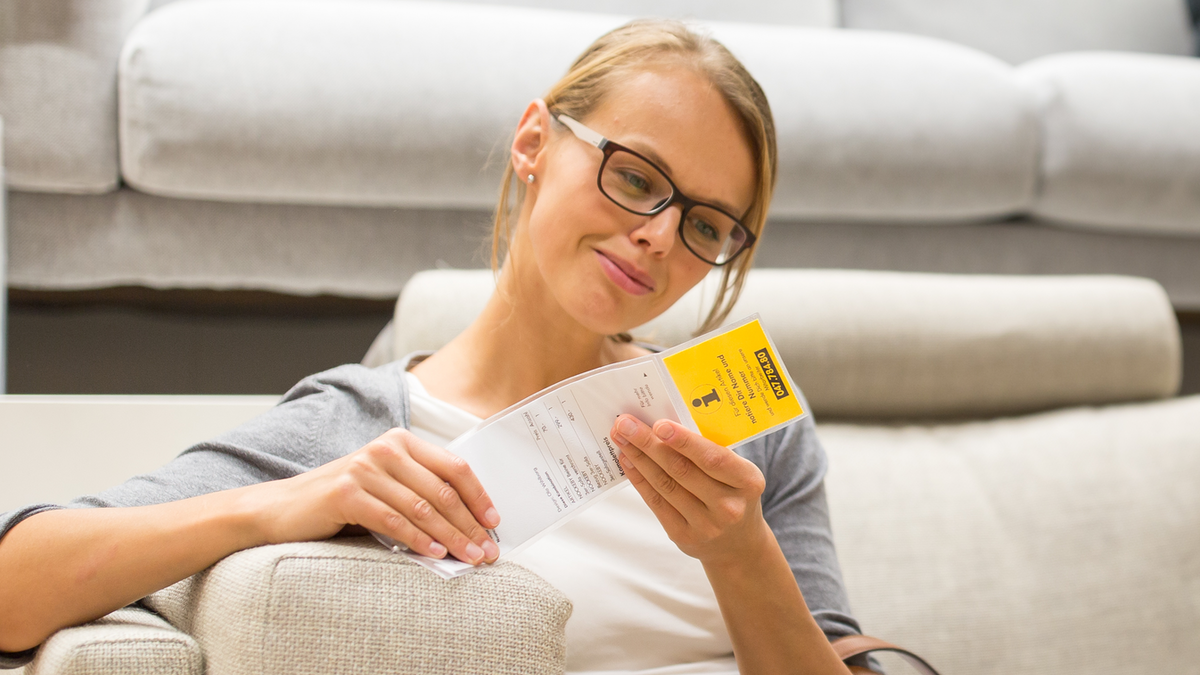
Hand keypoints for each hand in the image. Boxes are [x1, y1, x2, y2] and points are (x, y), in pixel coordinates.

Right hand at [251, 428, 500, 563]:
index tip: (495, 522)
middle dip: (469, 524)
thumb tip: (468, 522)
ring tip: (470, 558)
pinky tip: (436, 555)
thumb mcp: (385, 486)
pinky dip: (419, 540)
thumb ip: (419, 491)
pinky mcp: (347, 493)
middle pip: (442, 490)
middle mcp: (385, 449)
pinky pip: (394, 521)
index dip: (478, 496)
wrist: (282, 508)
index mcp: (401, 442)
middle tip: (488, 550)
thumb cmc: (342, 501)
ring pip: (422, 508)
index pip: (454, 467)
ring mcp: (365, 469)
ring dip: (451, 537)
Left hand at [610, 415, 768, 564]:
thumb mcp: (738, 474)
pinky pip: (656, 502)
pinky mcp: (683, 536)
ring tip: (621, 437)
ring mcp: (705, 525)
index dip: (684, 441)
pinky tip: (628, 461)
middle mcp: (728, 507)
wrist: (738, 545)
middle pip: (681, 470)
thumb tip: (665, 426)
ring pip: (665, 485)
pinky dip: (639, 478)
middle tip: (626, 423)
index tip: (659, 424)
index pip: (713, 458)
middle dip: (649, 443)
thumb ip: (711, 453)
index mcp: (747, 482)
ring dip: (639, 458)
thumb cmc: (734, 495)